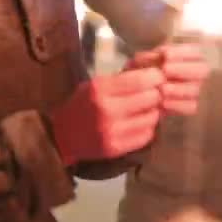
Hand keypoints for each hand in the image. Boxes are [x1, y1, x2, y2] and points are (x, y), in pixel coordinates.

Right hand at [49, 67, 164, 164]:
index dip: (155, 77)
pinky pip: (146, 135)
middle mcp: (107, 110)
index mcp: (100, 89)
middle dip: (156, 94)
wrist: (63, 137)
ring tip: (145, 109)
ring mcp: (113, 131)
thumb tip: (151, 73)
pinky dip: (147, 128)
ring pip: (152, 117)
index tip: (158, 77)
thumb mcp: (95, 85)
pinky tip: (139, 123)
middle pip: (150, 98)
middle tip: (154, 93)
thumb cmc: (82, 105)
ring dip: (153, 112)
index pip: (140, 80)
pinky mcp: (117, 148)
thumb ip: (121, 79)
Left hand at [127, 43, 209, 114]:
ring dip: (179, 88)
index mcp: (190, 56)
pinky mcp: (191, 106)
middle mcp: (198, 72)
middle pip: (201, 70)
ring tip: (163, 89)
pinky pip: (191, 106)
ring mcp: (196, 90)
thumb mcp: (146, 59)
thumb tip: (161, 55)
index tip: (166, 55)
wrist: (139, 92)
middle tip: (165, 70)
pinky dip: (177, 105)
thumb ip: (153, 56)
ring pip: (195, 89)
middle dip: (182, 69)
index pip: (196, 52)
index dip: (183, 53)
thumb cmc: (145, 71)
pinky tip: (164, 103)